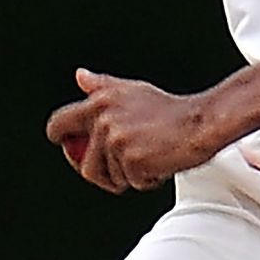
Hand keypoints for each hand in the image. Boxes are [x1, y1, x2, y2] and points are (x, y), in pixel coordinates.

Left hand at [45, 69, 223, 194]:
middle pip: (85, 164)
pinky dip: (145, 180)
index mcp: (100, 102)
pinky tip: (158, 164)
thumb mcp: (132, 90)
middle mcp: (104, 121)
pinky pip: (130, 183)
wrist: (200, 124)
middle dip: (101, 172)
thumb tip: (80, 77)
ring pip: (108, 177)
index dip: (60, 138)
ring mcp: (116, 141)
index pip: (60, 124)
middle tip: (119, 168)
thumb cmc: (171, 110)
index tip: (69, 146)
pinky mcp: (131, 161)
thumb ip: (101, 85)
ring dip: (126, 177)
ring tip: (146, 160)